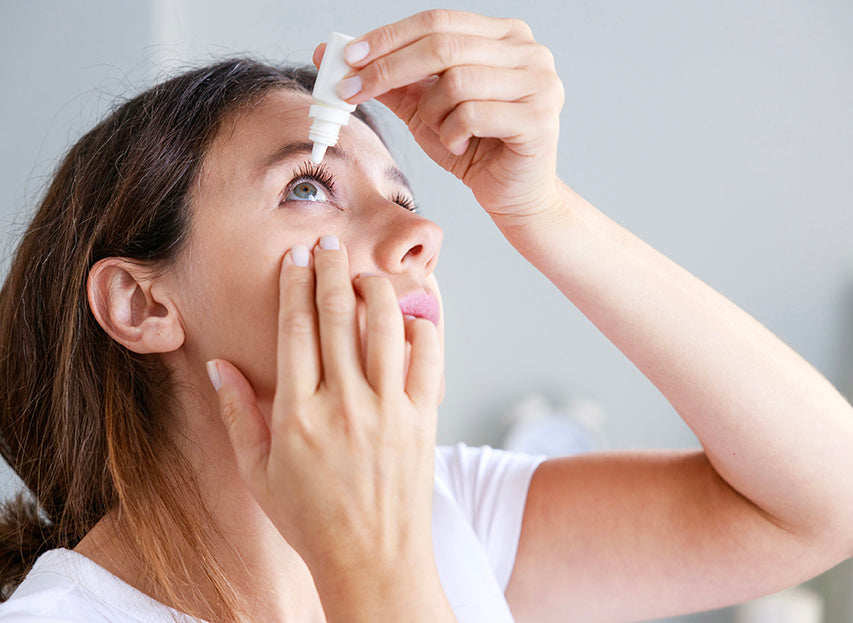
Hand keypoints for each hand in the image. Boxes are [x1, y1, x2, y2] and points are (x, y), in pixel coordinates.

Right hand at [207, 237, 442, 592]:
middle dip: (331, 269)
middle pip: (338, 316)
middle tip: (329, 241)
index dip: (294, 286)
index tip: (295, 258)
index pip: (295, 330)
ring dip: (376, 289)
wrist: (374, 562)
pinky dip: (422, 329)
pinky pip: (428, 359)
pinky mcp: (423, 420)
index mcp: (297, 415)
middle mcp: (343, 405)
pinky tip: (412, 316)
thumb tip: (219, 366)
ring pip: (385, 327)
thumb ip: (237, 415)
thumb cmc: (311, 521)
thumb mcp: (259, 473)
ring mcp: (388, 411)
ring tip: (366, 274)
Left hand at [314, 10, 564, 225]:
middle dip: (388, 69)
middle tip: (352, 91)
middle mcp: (529, 51)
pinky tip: (459, 146)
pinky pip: (472, 114)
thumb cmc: (474, 149)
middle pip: (442, 45)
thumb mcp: (425, 109)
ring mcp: (540, 83)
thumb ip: (392, 81)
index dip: (389, 37)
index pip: (437, 21)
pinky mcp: (538, 119)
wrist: (514, 196)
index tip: (348, 58)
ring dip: (431, 112)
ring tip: (439, 131)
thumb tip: (336, 54)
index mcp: (504, 36)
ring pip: (456, 82)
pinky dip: (452, 133)